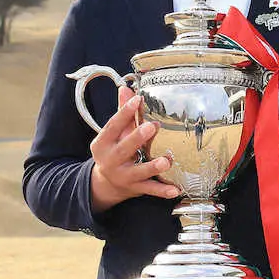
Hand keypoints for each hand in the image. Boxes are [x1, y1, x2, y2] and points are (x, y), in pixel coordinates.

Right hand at [89, 89, 180, 212]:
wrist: (106, 183)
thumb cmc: (114, 151)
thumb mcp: (114, 134)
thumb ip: (122, 113)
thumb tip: (125, 88)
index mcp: (103, 144)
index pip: (112, 126)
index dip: (123, 113)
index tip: (137, 99)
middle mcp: (111, 160)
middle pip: (124, 149)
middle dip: (137, 138)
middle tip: (152, 126)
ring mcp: (124, 176)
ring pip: (139, 172)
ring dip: (153, 167)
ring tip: (166, 161)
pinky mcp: (136, 189)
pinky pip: (150, 190)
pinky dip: (163, 191)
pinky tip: (176, 190)